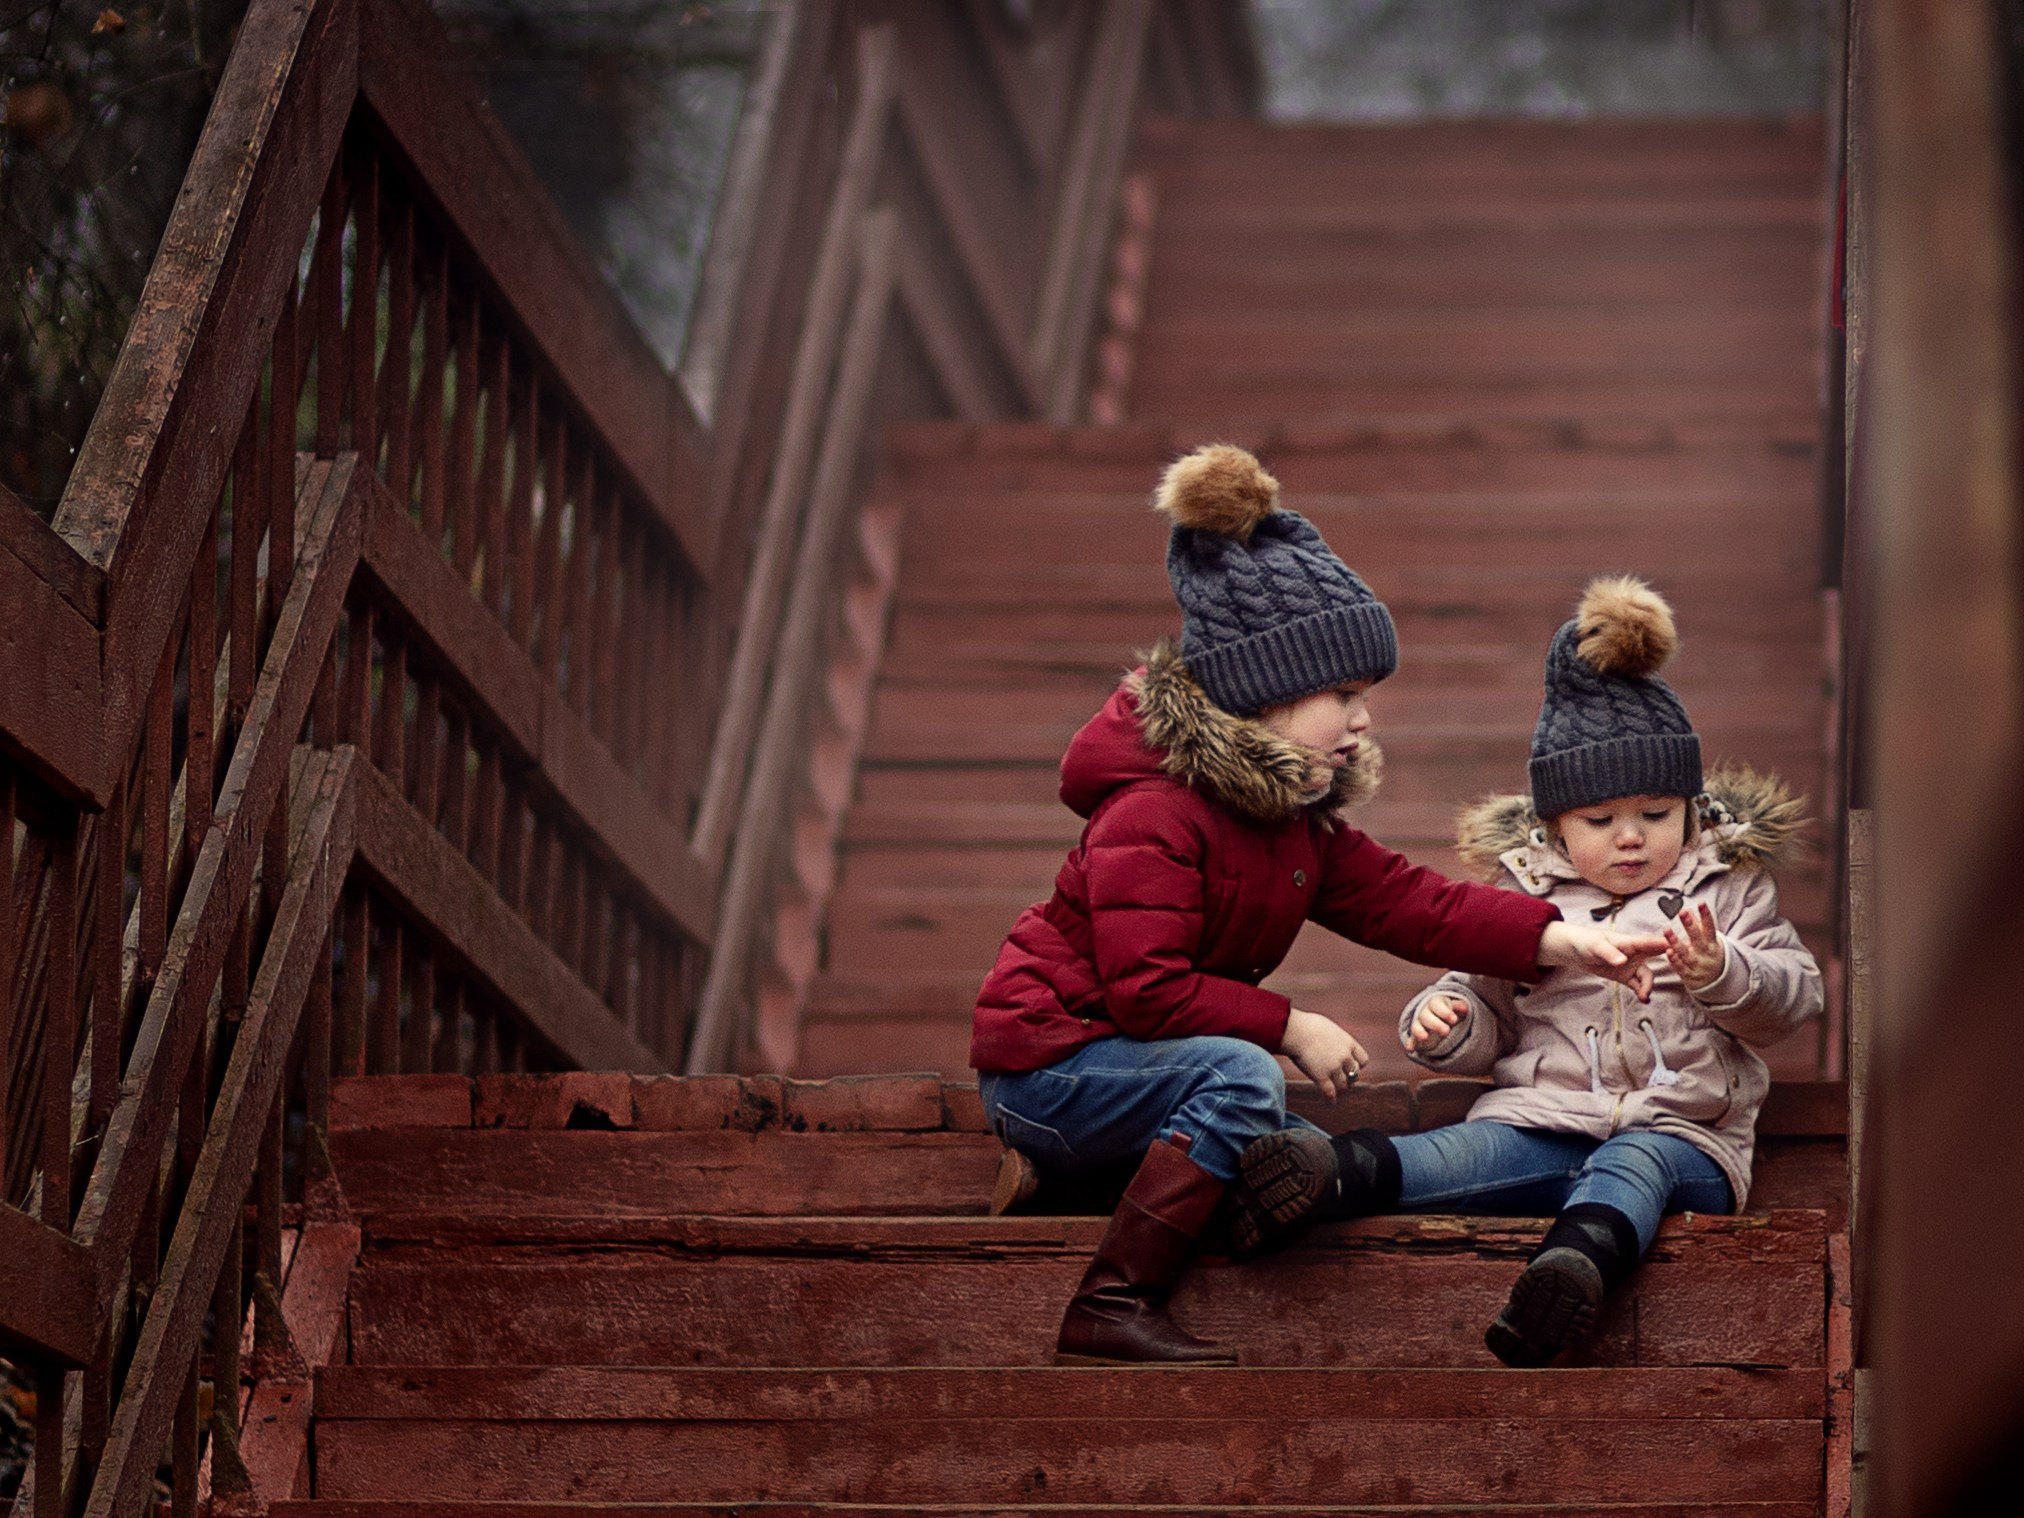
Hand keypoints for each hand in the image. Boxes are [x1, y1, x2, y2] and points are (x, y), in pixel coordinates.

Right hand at [1280, 1009, 1368, 1099]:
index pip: (1362, 1060)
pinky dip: (1331, 1099)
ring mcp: (1334, 1068)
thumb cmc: (1306, 1025)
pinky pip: (1330, 1092)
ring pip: (1343, 1085)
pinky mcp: (1322, 1077)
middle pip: (1354, 1074)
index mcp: (1348, 1043)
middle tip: (1344, 1081)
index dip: (1357, 1066)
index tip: (1351, 1067)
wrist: (1296, 1030)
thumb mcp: (1327, 1027)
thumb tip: (1328, 1040)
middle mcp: (1344, 1056)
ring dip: (1340, 1089)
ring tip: (1336, 1092)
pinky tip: (1331, 1102)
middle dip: (1349, 1078)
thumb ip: (1333, 1038)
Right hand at [1406, 993, 1469, 1053]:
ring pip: (1416, 1026)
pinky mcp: (1416, 1036)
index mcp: (1434, 1003)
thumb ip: (1459, 1007)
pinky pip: (1412, 1039)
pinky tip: (1410, 1049)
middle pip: (1426, 1016)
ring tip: (1425, 1038)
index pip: (1436, 1005)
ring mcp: (1419, 1024)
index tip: (1454, 1019)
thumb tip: (1466, 1008)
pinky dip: (1410, 1043)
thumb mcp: (1454, 1007)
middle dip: (1435, 1024)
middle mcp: (1424, 1012)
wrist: (1435, 1015)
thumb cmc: (1447, 1010)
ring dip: (1420, 1032)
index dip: (1444, 1012)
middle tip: (1446, 1031)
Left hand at [1537, 921, 1665, 1002]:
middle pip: (1656, 957)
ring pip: (1646, 976)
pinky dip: (1641, 992)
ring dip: (1648, 985)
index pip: (1650, 942)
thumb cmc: (1586, 941)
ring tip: (1644, 996)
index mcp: (1629, 942)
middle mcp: (1634, 953)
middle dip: (1670, 962)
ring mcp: (1631, 965)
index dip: (1665, 944)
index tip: (1677, 949)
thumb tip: (1622, 961)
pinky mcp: (1625, 976)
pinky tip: (1643, 999)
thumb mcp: (1596, 946)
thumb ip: (1609, 953)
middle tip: (1681, 969)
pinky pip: (1637, 985)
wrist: (1575, 951)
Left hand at [1664, 901, 1726, 990]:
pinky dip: (1675, 961)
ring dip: (1677, 943)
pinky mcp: (1690, 976)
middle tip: (1682, 912)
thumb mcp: (1708, 941)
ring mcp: (1698, 966)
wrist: (1717, 983)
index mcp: (1712, 943)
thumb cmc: (1708, 954)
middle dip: (1690, 926)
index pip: (1710, 928)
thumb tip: (1688, 910)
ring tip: (1667, 931)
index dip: (1706, 915)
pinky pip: (1681, 968)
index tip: (1701, 903)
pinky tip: (1668, 952)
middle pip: (1698, 939)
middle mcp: (1706, 954)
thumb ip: (1698, 926)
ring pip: (1687, 954)